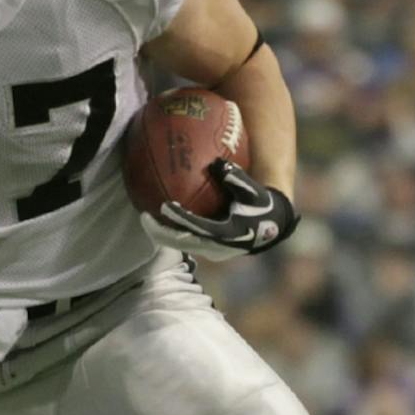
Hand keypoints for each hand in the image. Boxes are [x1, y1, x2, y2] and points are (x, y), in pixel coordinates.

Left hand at [147, 160, 299, 261]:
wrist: (271, 227)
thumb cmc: (261, 204)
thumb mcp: (253, 190)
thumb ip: (236, 178)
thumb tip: (218, 162)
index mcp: (227, 234)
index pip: (198, 227)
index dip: (180, 219)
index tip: (164, 206)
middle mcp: (216, 248)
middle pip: (181, 243)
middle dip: (159, 232)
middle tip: (142, 216)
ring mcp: (210, 252)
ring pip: (179, 246)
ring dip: (160, 234)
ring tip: (144, 218)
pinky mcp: (206, 250)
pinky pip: (183, 243)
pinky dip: (169, 233)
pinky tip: (157, 219)